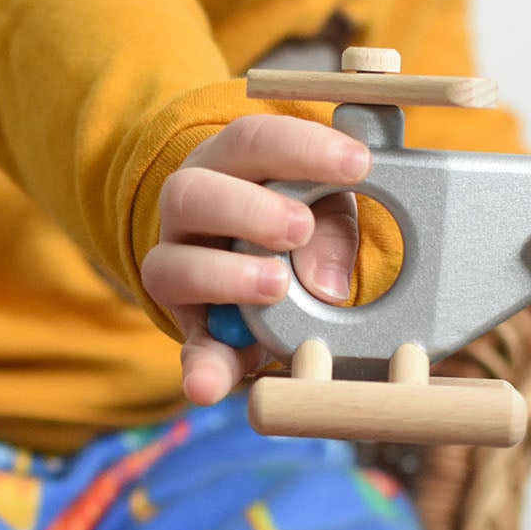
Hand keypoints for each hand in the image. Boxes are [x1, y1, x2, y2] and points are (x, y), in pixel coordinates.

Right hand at [141, 114, 370, 405]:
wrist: (244, 268)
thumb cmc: (292, 224)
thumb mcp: (323, 214)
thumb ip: (331, 233)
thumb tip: (327, 287)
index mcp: (226, 166)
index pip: (252, 141)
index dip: (302, 148)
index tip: (359, 165)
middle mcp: (188, 212)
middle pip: (191, 193)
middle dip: (248, 209)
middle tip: (299, 226)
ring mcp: (177, 269)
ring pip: (172, 266)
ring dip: (224, 275)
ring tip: (276, 286)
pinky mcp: (191, 327)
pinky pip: (188, 348)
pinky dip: (200, 369)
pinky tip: (208, 388)